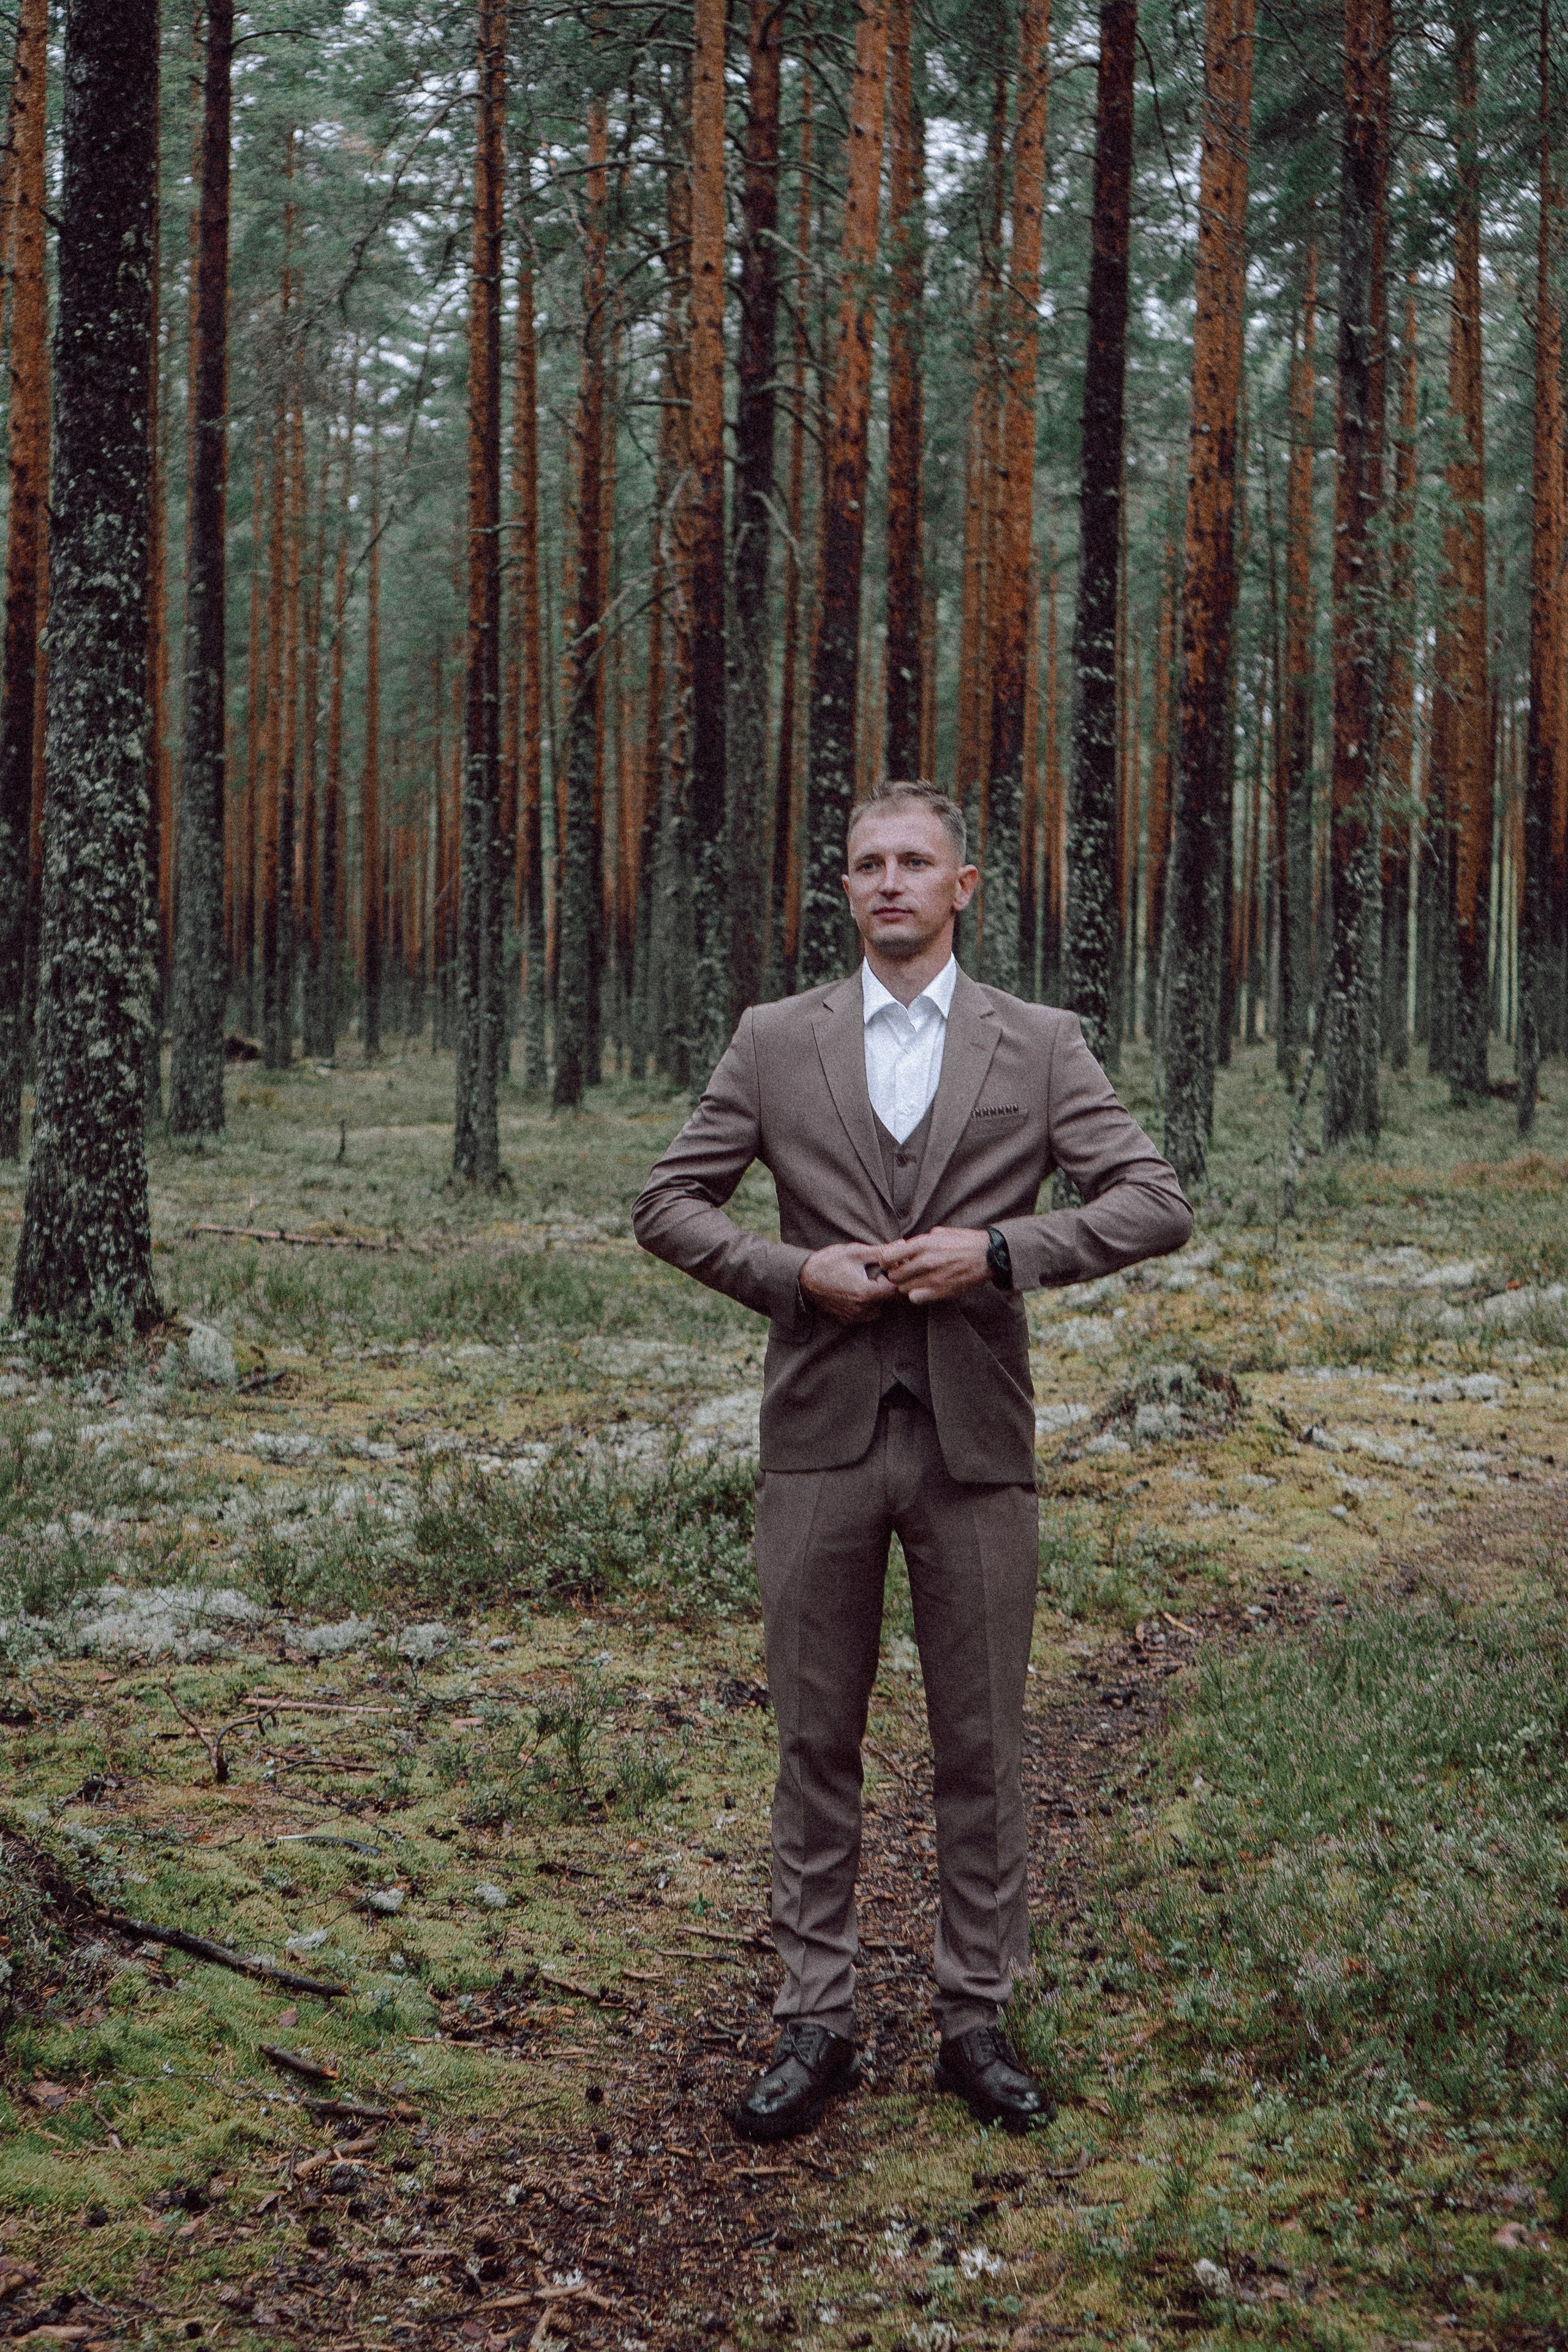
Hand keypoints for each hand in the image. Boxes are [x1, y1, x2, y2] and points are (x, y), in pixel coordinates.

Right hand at [800, 1241, 897, 1324]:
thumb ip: (881, 1251)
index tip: (887, 1268)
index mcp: (865, 1293)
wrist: (804, 1278)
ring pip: (879, 1308)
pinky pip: (866, 1314)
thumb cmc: (828, 1263)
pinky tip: (857, 1290)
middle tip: (877, 1272)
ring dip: (877, 1296)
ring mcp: (854, 1317)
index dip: (895, 1277)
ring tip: (866, 1281)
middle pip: (888, 1300)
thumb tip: (901, 1245)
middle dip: (887, 1286)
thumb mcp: (855, 1252)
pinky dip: (867, 1304)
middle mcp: (862, 1310)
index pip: (895, 1289)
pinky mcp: (848, 1320)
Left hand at [875, 1226, 990, 1304]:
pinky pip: (915, 1298)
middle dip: (896, 1275)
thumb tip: (904, 1247)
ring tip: (915, 1281)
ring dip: (906, 1286)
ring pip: (903, 1289)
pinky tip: (923, 1290)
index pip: (888, 1256)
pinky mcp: (941, 1291)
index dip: (887, 1261)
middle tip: (904, 1274)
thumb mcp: (940, 1233)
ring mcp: (933, 1278)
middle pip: (894, 1275)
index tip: (892, 1262)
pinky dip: (916, 1295)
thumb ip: (920, 1241)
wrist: (989, 1255)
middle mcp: (926, 1261)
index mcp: (923, 1244)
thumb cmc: (965, 1242)